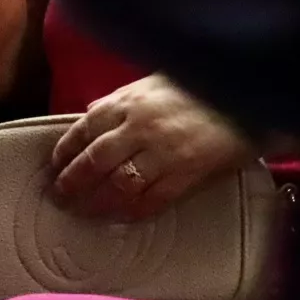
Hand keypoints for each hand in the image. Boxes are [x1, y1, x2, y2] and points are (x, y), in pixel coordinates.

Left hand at [50, 75, 254, 221]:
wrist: (245, 96)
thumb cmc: (197, 86)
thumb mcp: (152, 82)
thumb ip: (120, 100)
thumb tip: (90, 113)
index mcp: (128, 101)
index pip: (83, 129)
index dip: (64, 152)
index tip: (54, 167)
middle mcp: (138, 128)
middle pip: (94, 162)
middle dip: (71, 183)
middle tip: (59, 198)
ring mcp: (162, 154)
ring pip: (117, 186)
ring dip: (95, 203)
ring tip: (83, 212)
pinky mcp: (185, 176)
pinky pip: (150, 201)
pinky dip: (131, 213)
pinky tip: (119, 218)